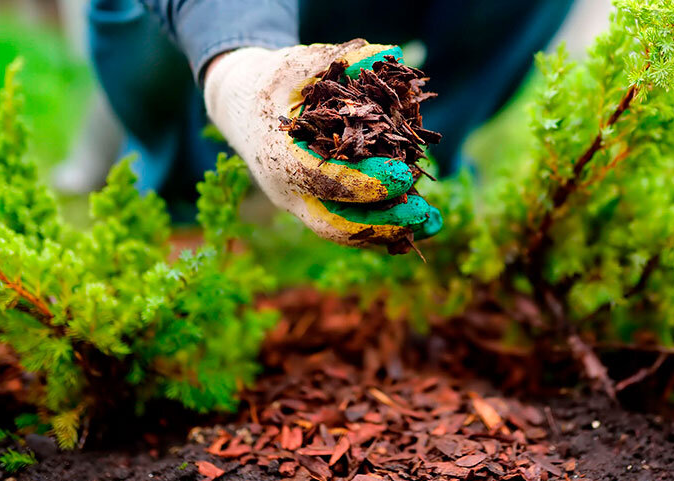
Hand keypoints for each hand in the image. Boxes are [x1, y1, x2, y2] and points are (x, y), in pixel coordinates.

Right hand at [204, 39, 441, 246]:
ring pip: (344, 232)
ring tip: (432, 223)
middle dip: (382, 223)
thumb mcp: (299, 64)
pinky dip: (383, 228)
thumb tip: (389, 54)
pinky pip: (349, 226)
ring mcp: (299, 205)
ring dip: (390, 232)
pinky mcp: (314, 208)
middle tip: (425, 214)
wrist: (242, 108)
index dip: (365, 182)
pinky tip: (418, 222)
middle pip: (335, 223)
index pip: (322, 179)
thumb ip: (341, 60)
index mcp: (278, 155)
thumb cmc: (273, 82)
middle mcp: (286, 190)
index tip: (404, 175)